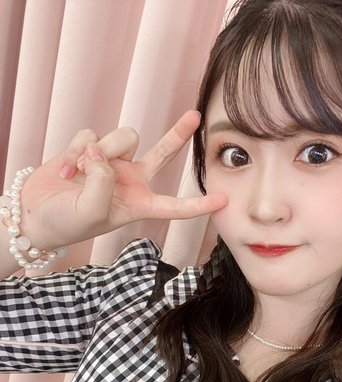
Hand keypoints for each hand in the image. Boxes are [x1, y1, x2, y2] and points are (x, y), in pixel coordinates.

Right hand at [20, 111, 226, 249]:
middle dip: (178, 134)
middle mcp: (130, 181)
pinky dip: (77, 150)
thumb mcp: (90, 213)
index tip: (223, 200)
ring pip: (121, 139)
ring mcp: (112, 162)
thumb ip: (103, 183)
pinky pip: (92, 135)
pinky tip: (66, 169)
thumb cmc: (66, 223)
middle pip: (163, 153)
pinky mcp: (92, 148)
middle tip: (195, 116)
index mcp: (138, 205)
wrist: (36, 213)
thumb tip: (103, 154)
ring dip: (99, 151)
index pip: (174, 205)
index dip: (199, 204)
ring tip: (77, 173)